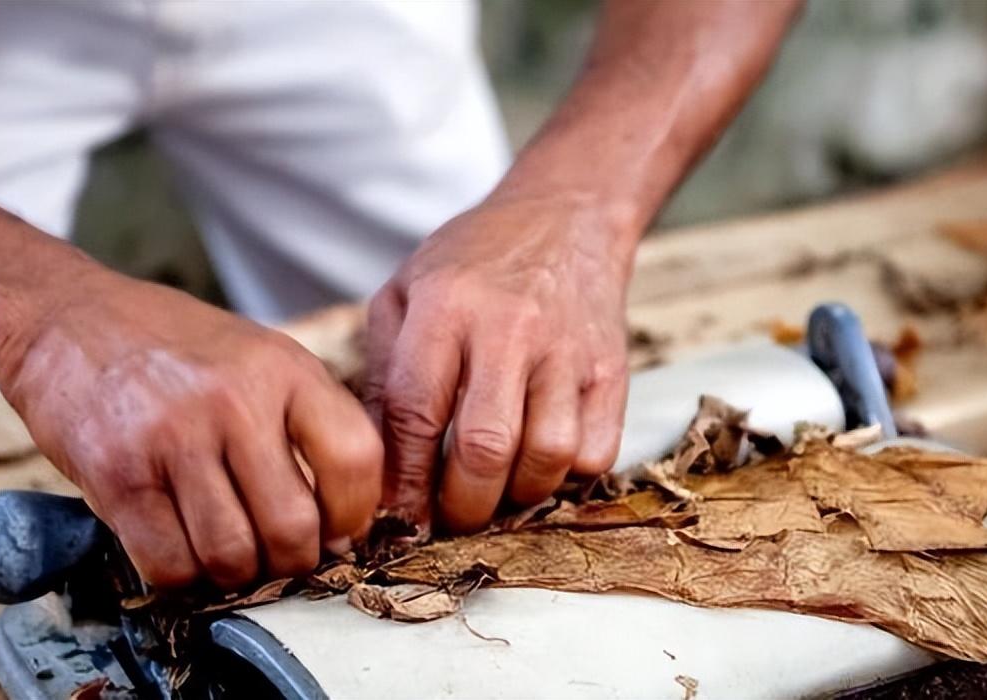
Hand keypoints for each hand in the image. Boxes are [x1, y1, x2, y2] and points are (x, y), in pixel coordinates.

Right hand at [0, 272, 381, 589]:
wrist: (67, 319)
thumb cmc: (174, 348)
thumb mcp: (260, 355)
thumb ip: (306, 421)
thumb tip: (345, 521)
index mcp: (284, 368)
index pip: (355, 458)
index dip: (354, 513)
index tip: (338, 530)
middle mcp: (234, 400)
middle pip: (292, 527)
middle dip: (291, 561)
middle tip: (276, 555)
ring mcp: (173, 437)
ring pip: (231, 556)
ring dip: (233, 573)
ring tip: (226, 551)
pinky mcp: (117, 475)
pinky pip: (169, 564)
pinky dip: (181, 575)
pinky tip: (180, 548)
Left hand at [364, 196, 633, 532]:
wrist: (565, 217)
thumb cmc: (472, 264)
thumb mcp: (405, 294)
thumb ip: (384, 374)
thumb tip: (375, 465)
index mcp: (446, 306)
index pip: (416, 412)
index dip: (404, 480)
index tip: (399, 517)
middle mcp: (510, 327)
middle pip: (485, 448)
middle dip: (461, 505)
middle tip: (449, 517)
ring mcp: (568, 350)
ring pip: (547, 458)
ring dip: (515, 496)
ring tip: (495, 491)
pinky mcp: (612, 370)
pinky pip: (596, 454)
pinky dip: (565, 477)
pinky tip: (539, 462)